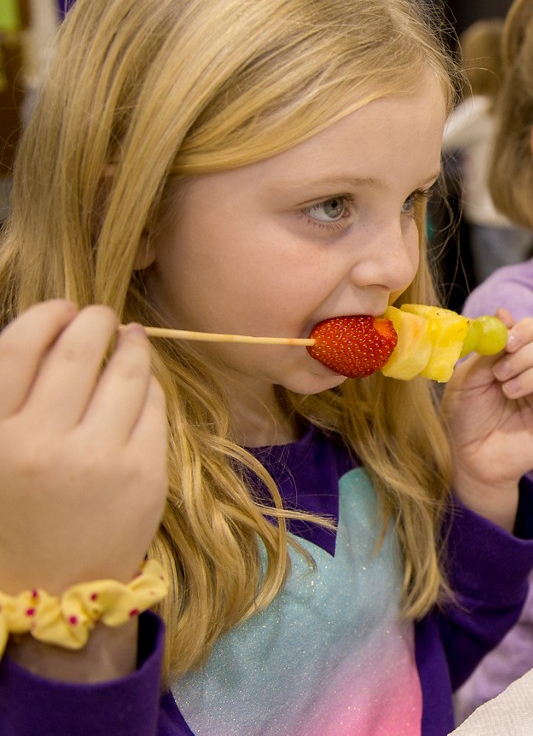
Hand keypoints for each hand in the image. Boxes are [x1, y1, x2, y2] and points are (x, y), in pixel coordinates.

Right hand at [0, 302, 167, 594]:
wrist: (51, 590)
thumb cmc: (14, 516)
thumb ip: (10, 400)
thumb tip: (46, 333)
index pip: (18, 347)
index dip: (45, 315)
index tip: (62, 307)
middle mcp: (41, 442)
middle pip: (77, 351)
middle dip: (94, 321)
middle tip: (101, 315)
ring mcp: (98, 457)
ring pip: (125, 373)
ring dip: (131, 346)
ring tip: (131, 338)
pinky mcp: (144, 473)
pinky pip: (153, 407)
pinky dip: (149, 386)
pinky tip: (143, 383)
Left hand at [442, 310, 532, 529]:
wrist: (466, 458)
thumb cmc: (465, 417)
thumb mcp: (467, 378)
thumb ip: (488, 350)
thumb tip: (503, 313)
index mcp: (519, 358)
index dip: (526, 330)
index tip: (506, 343)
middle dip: (528, 356)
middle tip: (500, 375)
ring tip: (510, 393)